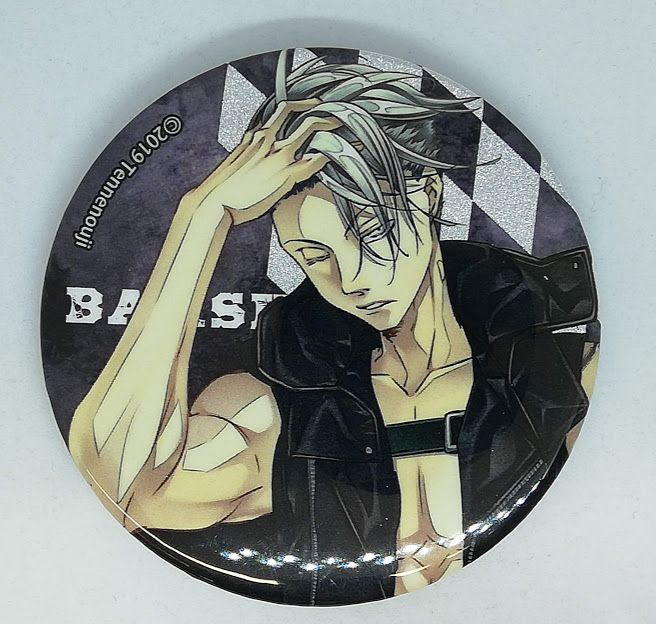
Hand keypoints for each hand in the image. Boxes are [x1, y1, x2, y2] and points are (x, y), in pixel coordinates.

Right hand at [186, 99, 339, 224]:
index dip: (303, 102)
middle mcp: (267, 139)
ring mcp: (277, 156)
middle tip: (338, 107)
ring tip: (348, 123)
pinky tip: (343, 154)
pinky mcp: (285, 175)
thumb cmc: (222, 189)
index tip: (316, 102)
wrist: (213, 202)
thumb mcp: (235, 163)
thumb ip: (248, 152)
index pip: (282, 109)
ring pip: (310, 128)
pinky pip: (314, 160)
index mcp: (255, 135)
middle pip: (297, 110)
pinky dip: (331, 154)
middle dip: (320, 106)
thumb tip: (253, 148)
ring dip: (331, 123)